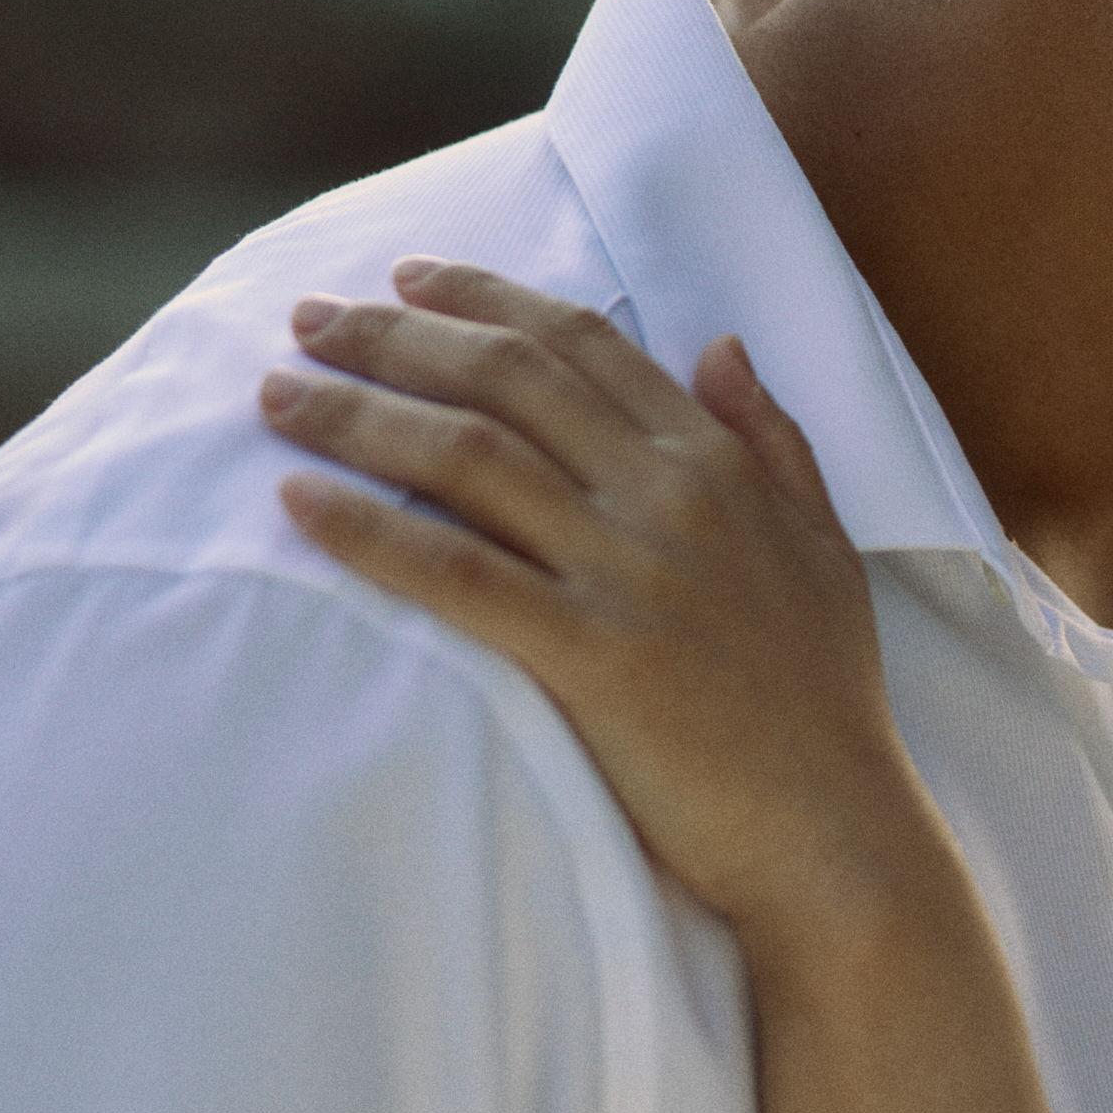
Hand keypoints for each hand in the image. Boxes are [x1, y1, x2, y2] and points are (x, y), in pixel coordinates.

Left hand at [263, 263, 932, 946]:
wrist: (835, 832)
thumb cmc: (826, 704)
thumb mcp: (824, 547)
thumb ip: (772, 441)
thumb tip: (722, 346)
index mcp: (717, 465)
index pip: (583, 345)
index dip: (483, 300)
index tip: (405, 280)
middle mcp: (669, 498)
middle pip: (506, 379)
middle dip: (395, 335)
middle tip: (308, 319)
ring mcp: (628, 574)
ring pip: (468, 456)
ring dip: (358, 413)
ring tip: (277, 395)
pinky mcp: (589, 656)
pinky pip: (456, 573)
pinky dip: (368, 529)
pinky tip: (298, 501)